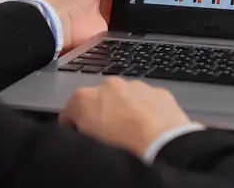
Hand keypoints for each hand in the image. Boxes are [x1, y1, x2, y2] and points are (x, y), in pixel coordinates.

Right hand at [59, 77, 192, 158]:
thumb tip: (81, 130)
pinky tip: (151, 128)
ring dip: (127, 110)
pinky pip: (148, 100)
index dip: (74, 123)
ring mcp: (135, 87)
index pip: (72, 108)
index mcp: (84, 98)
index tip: (79, 134)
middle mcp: (109, 85)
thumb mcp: (88, 145)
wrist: (161, 144)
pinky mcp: (158, 92)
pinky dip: (147, 110)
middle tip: (110, 135)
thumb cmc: (121, 147)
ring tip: (132, 133)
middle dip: (103, 112)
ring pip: (127, 97)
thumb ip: (81, 131)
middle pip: (101, 98)